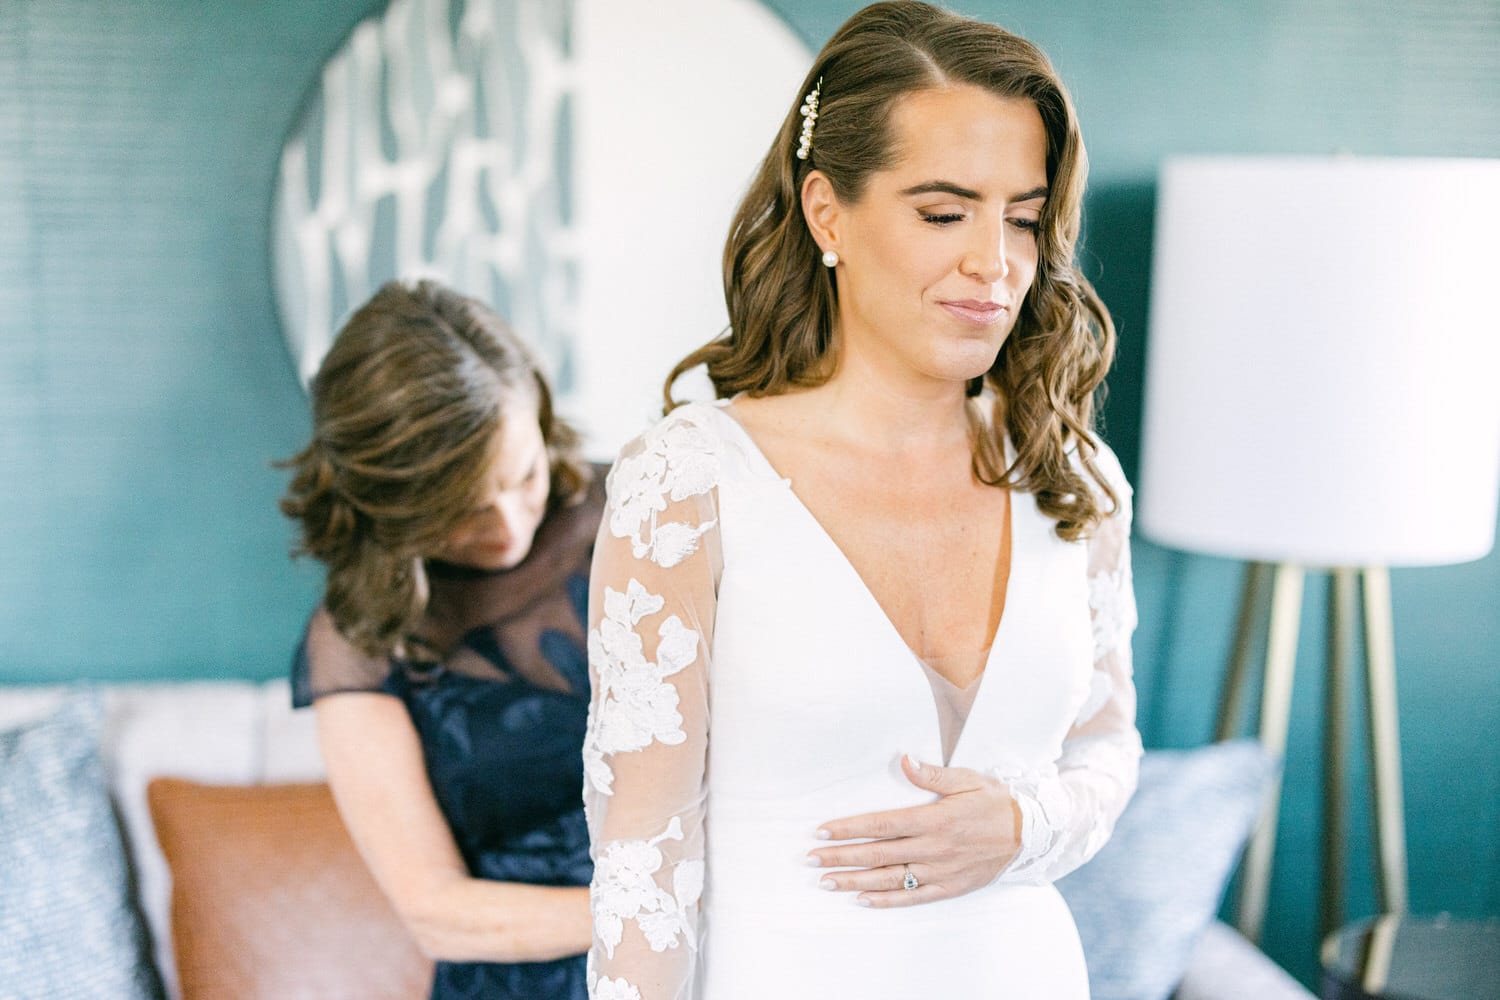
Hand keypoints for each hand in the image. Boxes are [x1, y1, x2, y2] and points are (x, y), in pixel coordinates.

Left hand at [806, 754, 1021, 907]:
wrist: (1031, 832)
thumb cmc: (995, 800)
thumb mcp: (967, 778)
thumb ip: (932, 773)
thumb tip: (904, 760)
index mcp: (934, 819)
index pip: (882, 825)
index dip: (849, 829)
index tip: (823, 831)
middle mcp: (934, 848)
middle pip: (877, 854)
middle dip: (841, 856)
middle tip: (812, 858)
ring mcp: (941, 870)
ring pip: (890, 878)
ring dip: (855, 881)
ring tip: (827, 881)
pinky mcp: (949, 886)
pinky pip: (913, 897)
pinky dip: (887, 900)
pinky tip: (863, 899)